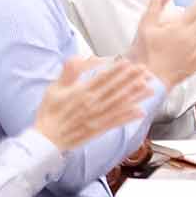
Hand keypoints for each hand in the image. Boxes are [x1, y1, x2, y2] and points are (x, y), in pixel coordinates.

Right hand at [32, 58, 157, 150]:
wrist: (46, 139)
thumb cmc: (49, 112)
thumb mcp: (54, 89)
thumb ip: (68, 73)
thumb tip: (78, 57)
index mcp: (81, 93)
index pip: (102, 79)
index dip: (117, 71)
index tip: (129, 63)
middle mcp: (92, 104)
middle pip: (115, 90)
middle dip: (131, 79)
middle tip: (145, 71)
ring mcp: (96, 117)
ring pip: (119, 105)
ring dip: (135, 96)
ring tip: (149, 88)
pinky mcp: (98, 129)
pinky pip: (116, 122)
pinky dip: (128, 117)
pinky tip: (140, 111)